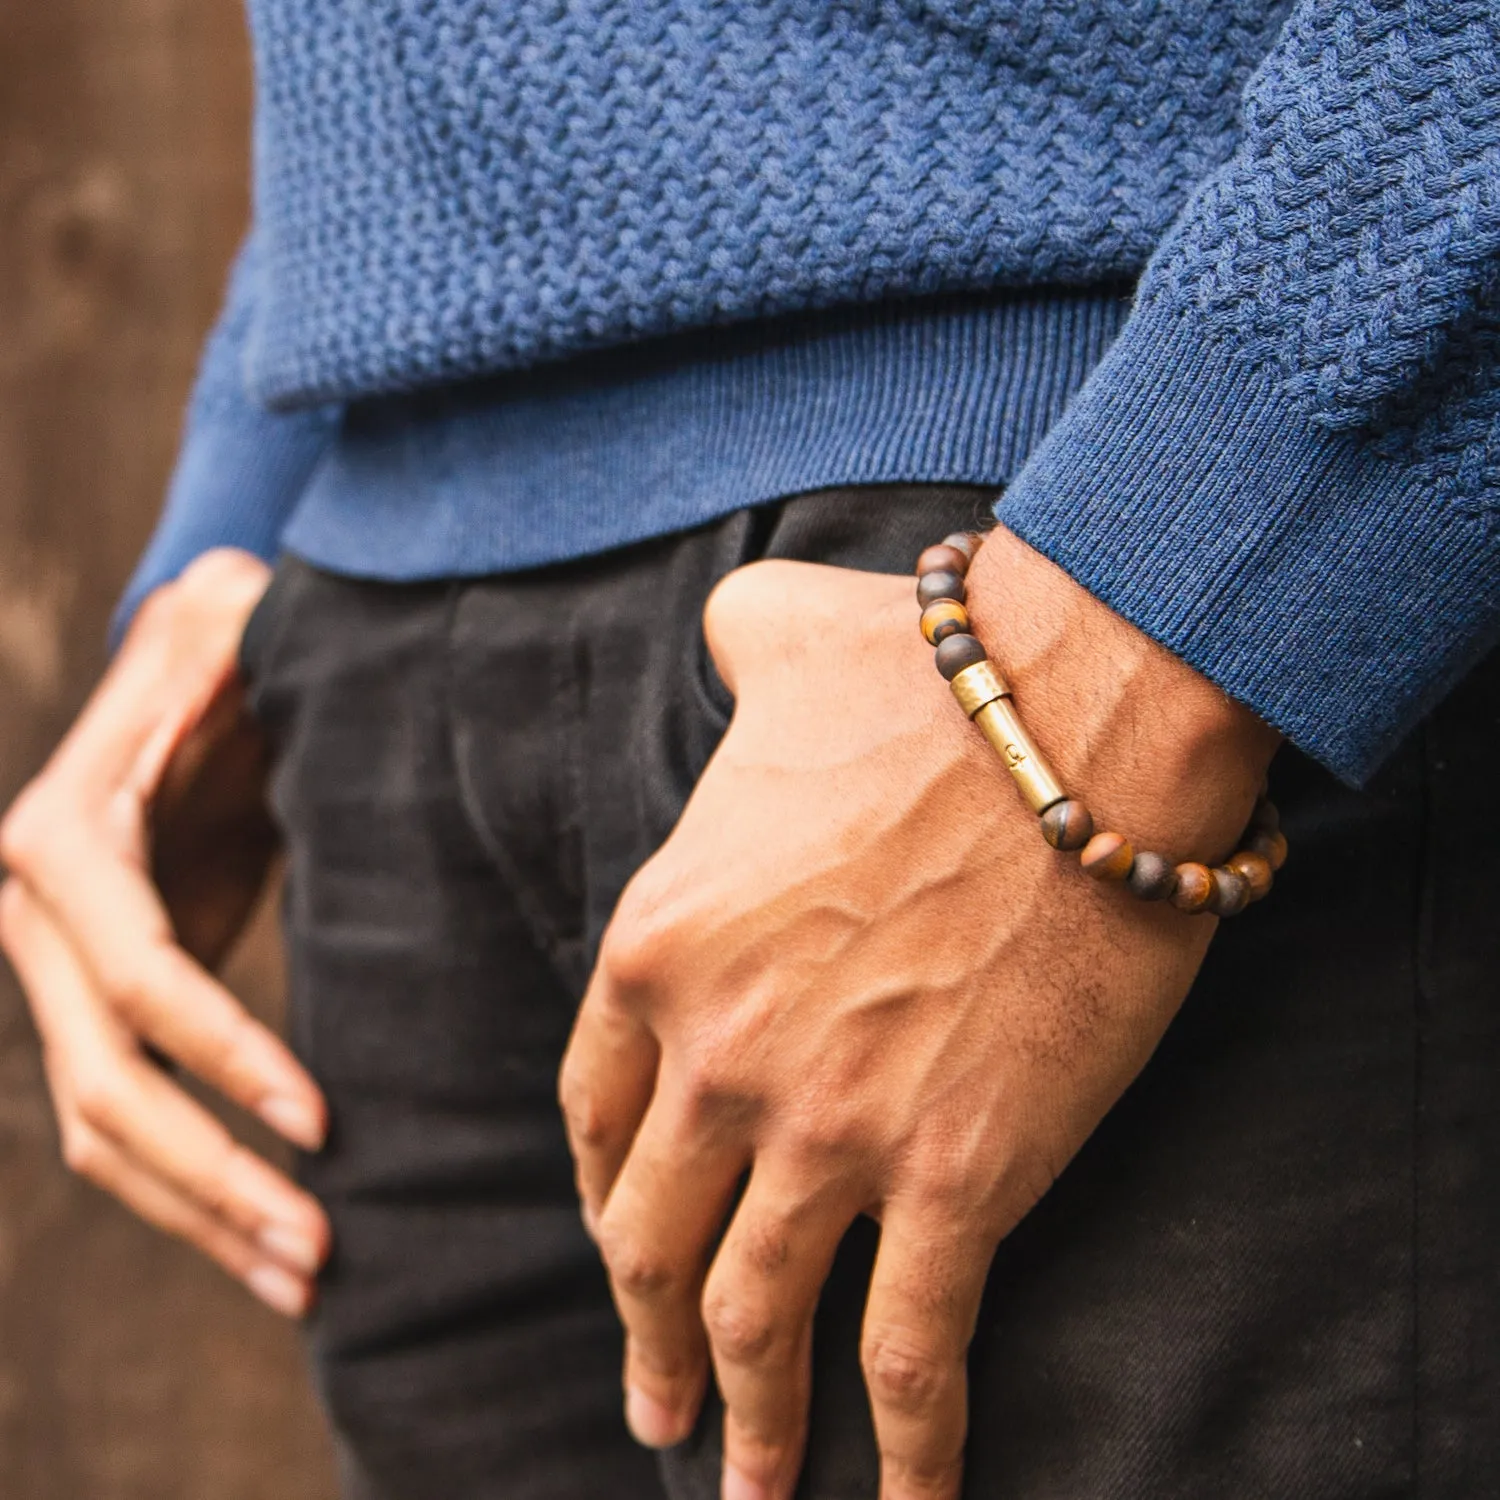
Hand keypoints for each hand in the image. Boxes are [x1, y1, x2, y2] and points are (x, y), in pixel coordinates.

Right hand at [0, 549, 329, 1317]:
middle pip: (106, 1083)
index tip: (322, 1121)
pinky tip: (263, 1236)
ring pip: (102, 1127)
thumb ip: (237, 646)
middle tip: (319, 1248)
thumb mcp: (233, 627)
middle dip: (211, 1174)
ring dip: (199, 1211)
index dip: (225, 1052)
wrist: (189, 677)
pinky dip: (188, 1183)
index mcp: (66, 836)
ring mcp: (54, 968)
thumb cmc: (230, 646)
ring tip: (307, 1275)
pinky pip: (124, 1112)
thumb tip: (258, 652)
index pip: (143, 973)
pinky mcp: (95, 1002)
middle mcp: (35, 914)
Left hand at [559, 527, 1277, 1499]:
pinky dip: (908, 1451)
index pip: (595, 1115)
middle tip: (658, 1405)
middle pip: (649, 1239)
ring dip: (748, 1420)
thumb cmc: (927, 674)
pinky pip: (912, 1352)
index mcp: (658, 947)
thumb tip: (726, 632)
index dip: (601, 1196)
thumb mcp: (774, 637)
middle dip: (646, 1338)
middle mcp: (719, 1055)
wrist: (1078, 719)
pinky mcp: (955, 1176)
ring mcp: (830, 1129)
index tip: (622, 1244)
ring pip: (756, 1317)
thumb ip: (725, 647)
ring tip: (745, 1487)